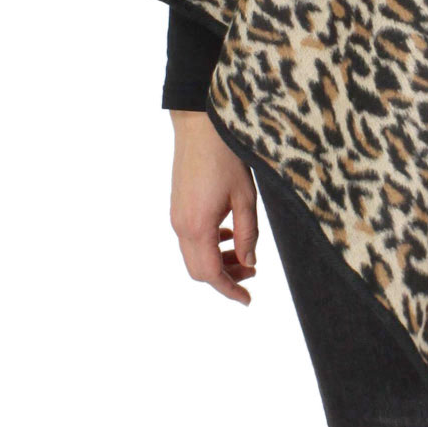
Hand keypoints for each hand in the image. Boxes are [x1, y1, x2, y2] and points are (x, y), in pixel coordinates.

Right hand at [168, 110, 259, 304]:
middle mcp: (181, 226)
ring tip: (243, 254)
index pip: (211, 273)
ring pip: (193, 255)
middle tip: (251, 272)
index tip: (247, 300)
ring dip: (217, 261)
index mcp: (197, 226)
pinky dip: (209, 245)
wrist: (200, 126)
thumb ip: (247, 234)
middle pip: (198, 270)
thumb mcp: (245, 197)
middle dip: (225, 277)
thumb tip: (249, 262)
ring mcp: (176, 216)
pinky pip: (190, 238)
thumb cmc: (226, 156)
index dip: (229, 289)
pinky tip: (228, 233)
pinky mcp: (177, 206)